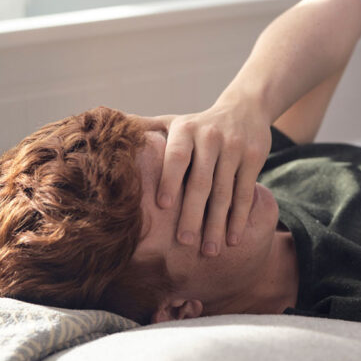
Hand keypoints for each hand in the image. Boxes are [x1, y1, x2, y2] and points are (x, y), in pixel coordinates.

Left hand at [156, 100, 271, 254]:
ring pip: (225, 192)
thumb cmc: (200, 125)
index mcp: (186, 129)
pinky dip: (239, 218)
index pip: (177, 156)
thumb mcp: (175, 122)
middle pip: (201, 181)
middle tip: (185, 243)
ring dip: (217, 225)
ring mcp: (235, 147)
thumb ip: (146, 129)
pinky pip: (245, 193)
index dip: (170, 179)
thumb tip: (105, 128)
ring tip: (210, 251)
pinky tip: (233, 239)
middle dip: (193, 214)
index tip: (163, 206)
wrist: (245, 108)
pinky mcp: (254, 157)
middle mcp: (211, 136)